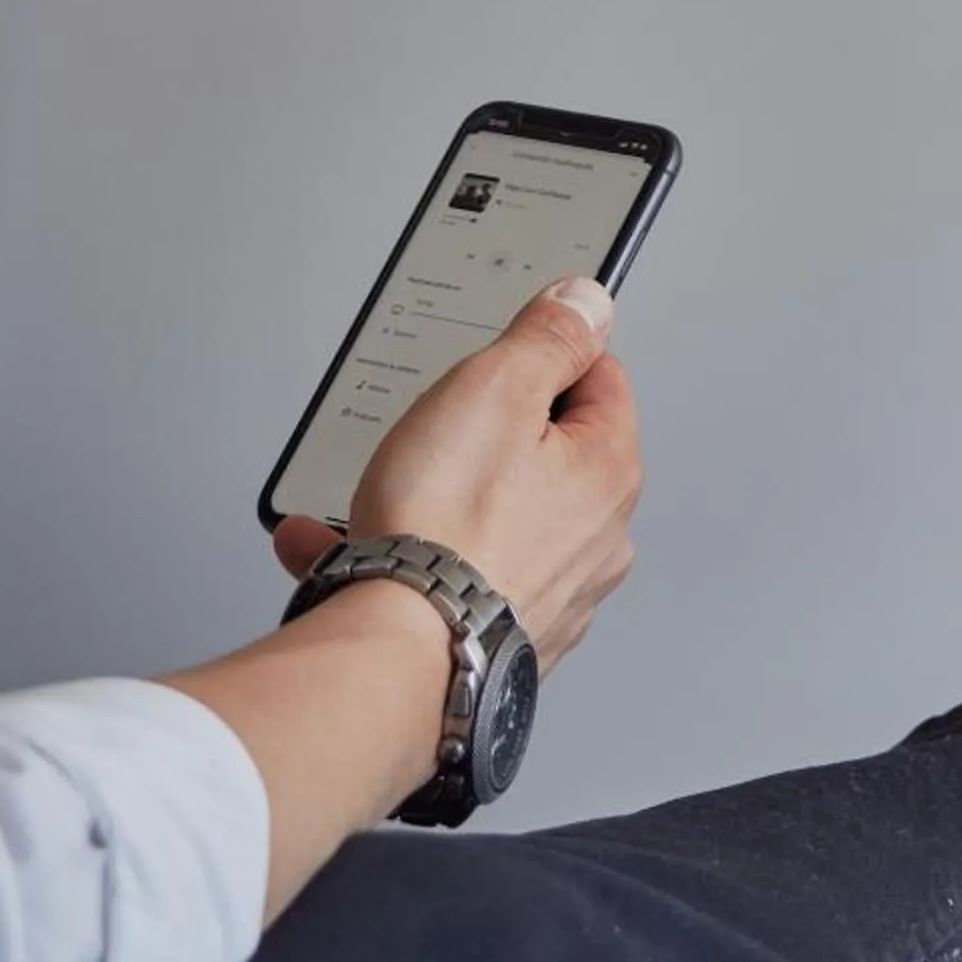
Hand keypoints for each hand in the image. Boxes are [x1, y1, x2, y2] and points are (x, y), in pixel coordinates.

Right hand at [270, 277, 640, 668]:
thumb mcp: (495, 390)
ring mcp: (550, 591)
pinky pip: (452, 573)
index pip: (598, 379)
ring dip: (425, 500)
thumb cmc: (446, 531)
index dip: (541, 359)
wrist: (401, 658)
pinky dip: (406, 557)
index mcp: (608, 472)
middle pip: (541, 451)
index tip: (498, 363)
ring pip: (485, 516)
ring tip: (373, 498)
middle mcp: (595, 538)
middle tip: (431, 436)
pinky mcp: (502, 633)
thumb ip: (548, 339)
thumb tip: (587, 304)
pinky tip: (352, 548)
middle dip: (476, 436)